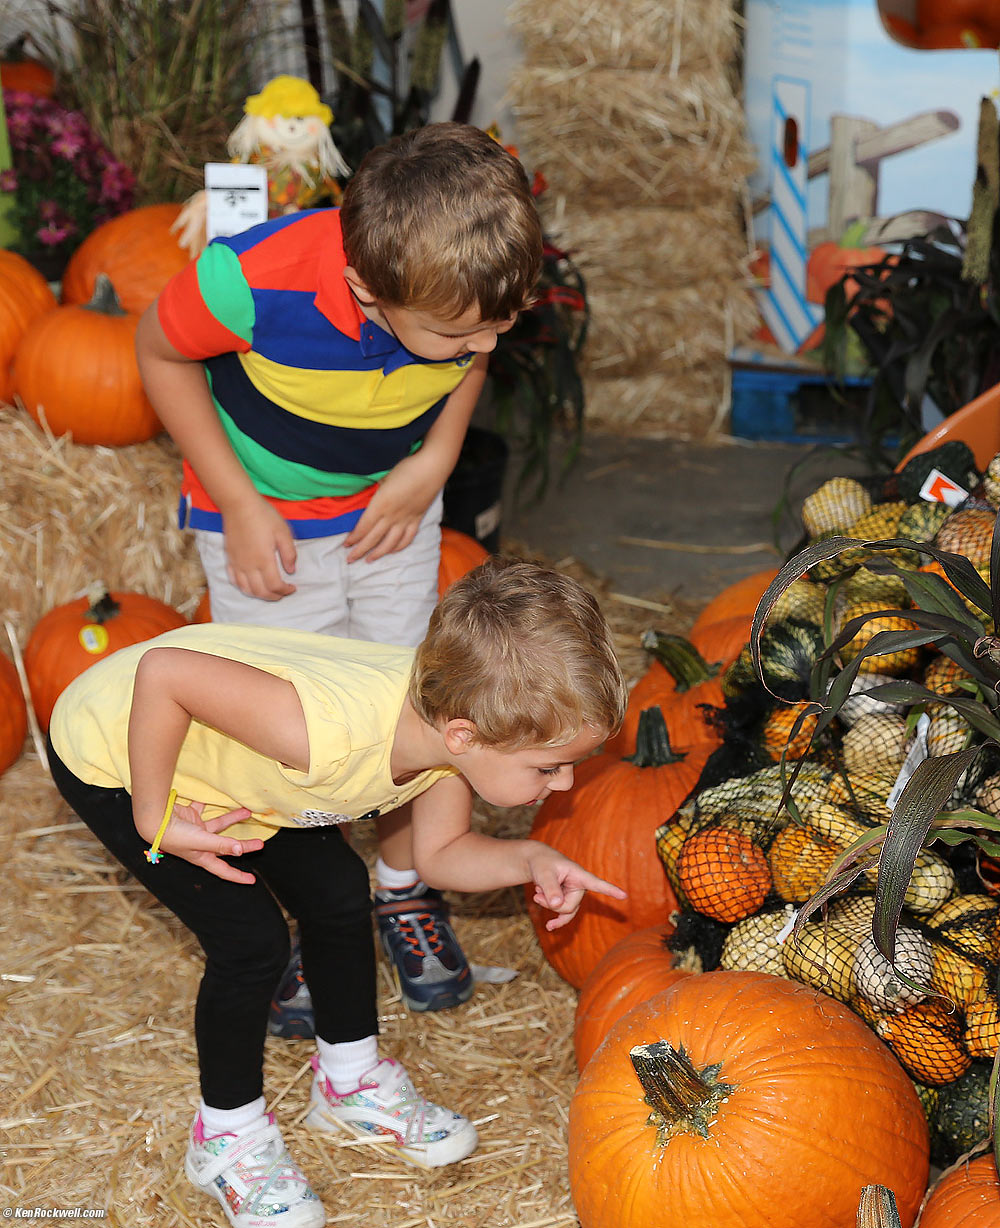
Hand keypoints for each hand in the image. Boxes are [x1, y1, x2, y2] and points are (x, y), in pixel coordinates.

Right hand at [147, 799, 263, 883]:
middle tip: (260, 843)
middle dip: (243, 846)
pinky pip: (204, 809)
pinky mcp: (191, 817)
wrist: (153, 820)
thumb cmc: (174, 835)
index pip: (223, 870)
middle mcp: (200, 846)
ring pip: (219, 826)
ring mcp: (196, 831)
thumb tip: (241, 850)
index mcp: (202, 857)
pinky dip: (209, 804)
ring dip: (232, 819)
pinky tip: (219, 797)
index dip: (237, 876)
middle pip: (226, 847)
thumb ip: (221, 844)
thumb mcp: (201, 841)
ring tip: (247, 812)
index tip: (252, 880)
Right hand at [222, 498, 296, 598]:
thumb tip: (291, 571)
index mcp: (264, 560)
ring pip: (246, 589)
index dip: (285, 591)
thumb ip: (289, 553)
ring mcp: (236, 563)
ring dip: (259, 595)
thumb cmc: (263, 516)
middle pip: (260, 592)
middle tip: (283, 593)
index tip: (293, 588)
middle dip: (274, 596)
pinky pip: (233, 580)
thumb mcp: (283, 532)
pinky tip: (251, 585)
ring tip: (269, 591)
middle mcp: (248, 566)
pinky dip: (243, 587)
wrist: (238, 505)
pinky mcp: (229, 558)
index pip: (275, 586)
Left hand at [344, 453, 440, 562]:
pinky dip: (399, 547)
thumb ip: (375, 493)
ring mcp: (406, 520)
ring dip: (378, 553)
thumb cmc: (405, 469)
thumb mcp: (383, 479)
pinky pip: (407, 538)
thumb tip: (368, 501)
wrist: (431, 469)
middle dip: (360, 550)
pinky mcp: (417, 519)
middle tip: (350, 559)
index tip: (346, 544)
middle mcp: (392, 516)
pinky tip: (391, 551)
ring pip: (390, 543)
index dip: (354, 537)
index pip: (364, 526)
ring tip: (369, 560)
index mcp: (381, 504)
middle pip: (373, 538)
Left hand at [525, 841, 626, 930]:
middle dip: (550, 903)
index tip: (624, 895)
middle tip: (537, 892)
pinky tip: (548, 927)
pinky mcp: (569, 902)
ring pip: (565, 912)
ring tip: (537, 893)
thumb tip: (557, 905)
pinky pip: (565, 916)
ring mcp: (576, 896)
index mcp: (579, 875)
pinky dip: (556, 920)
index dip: (610, 890)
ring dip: (548, 906)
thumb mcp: (543, 873)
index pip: (596, 884)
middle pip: (569, 906)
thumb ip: (550, 888)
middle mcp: (581, 886)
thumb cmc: (542, 863)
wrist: (538, 863)